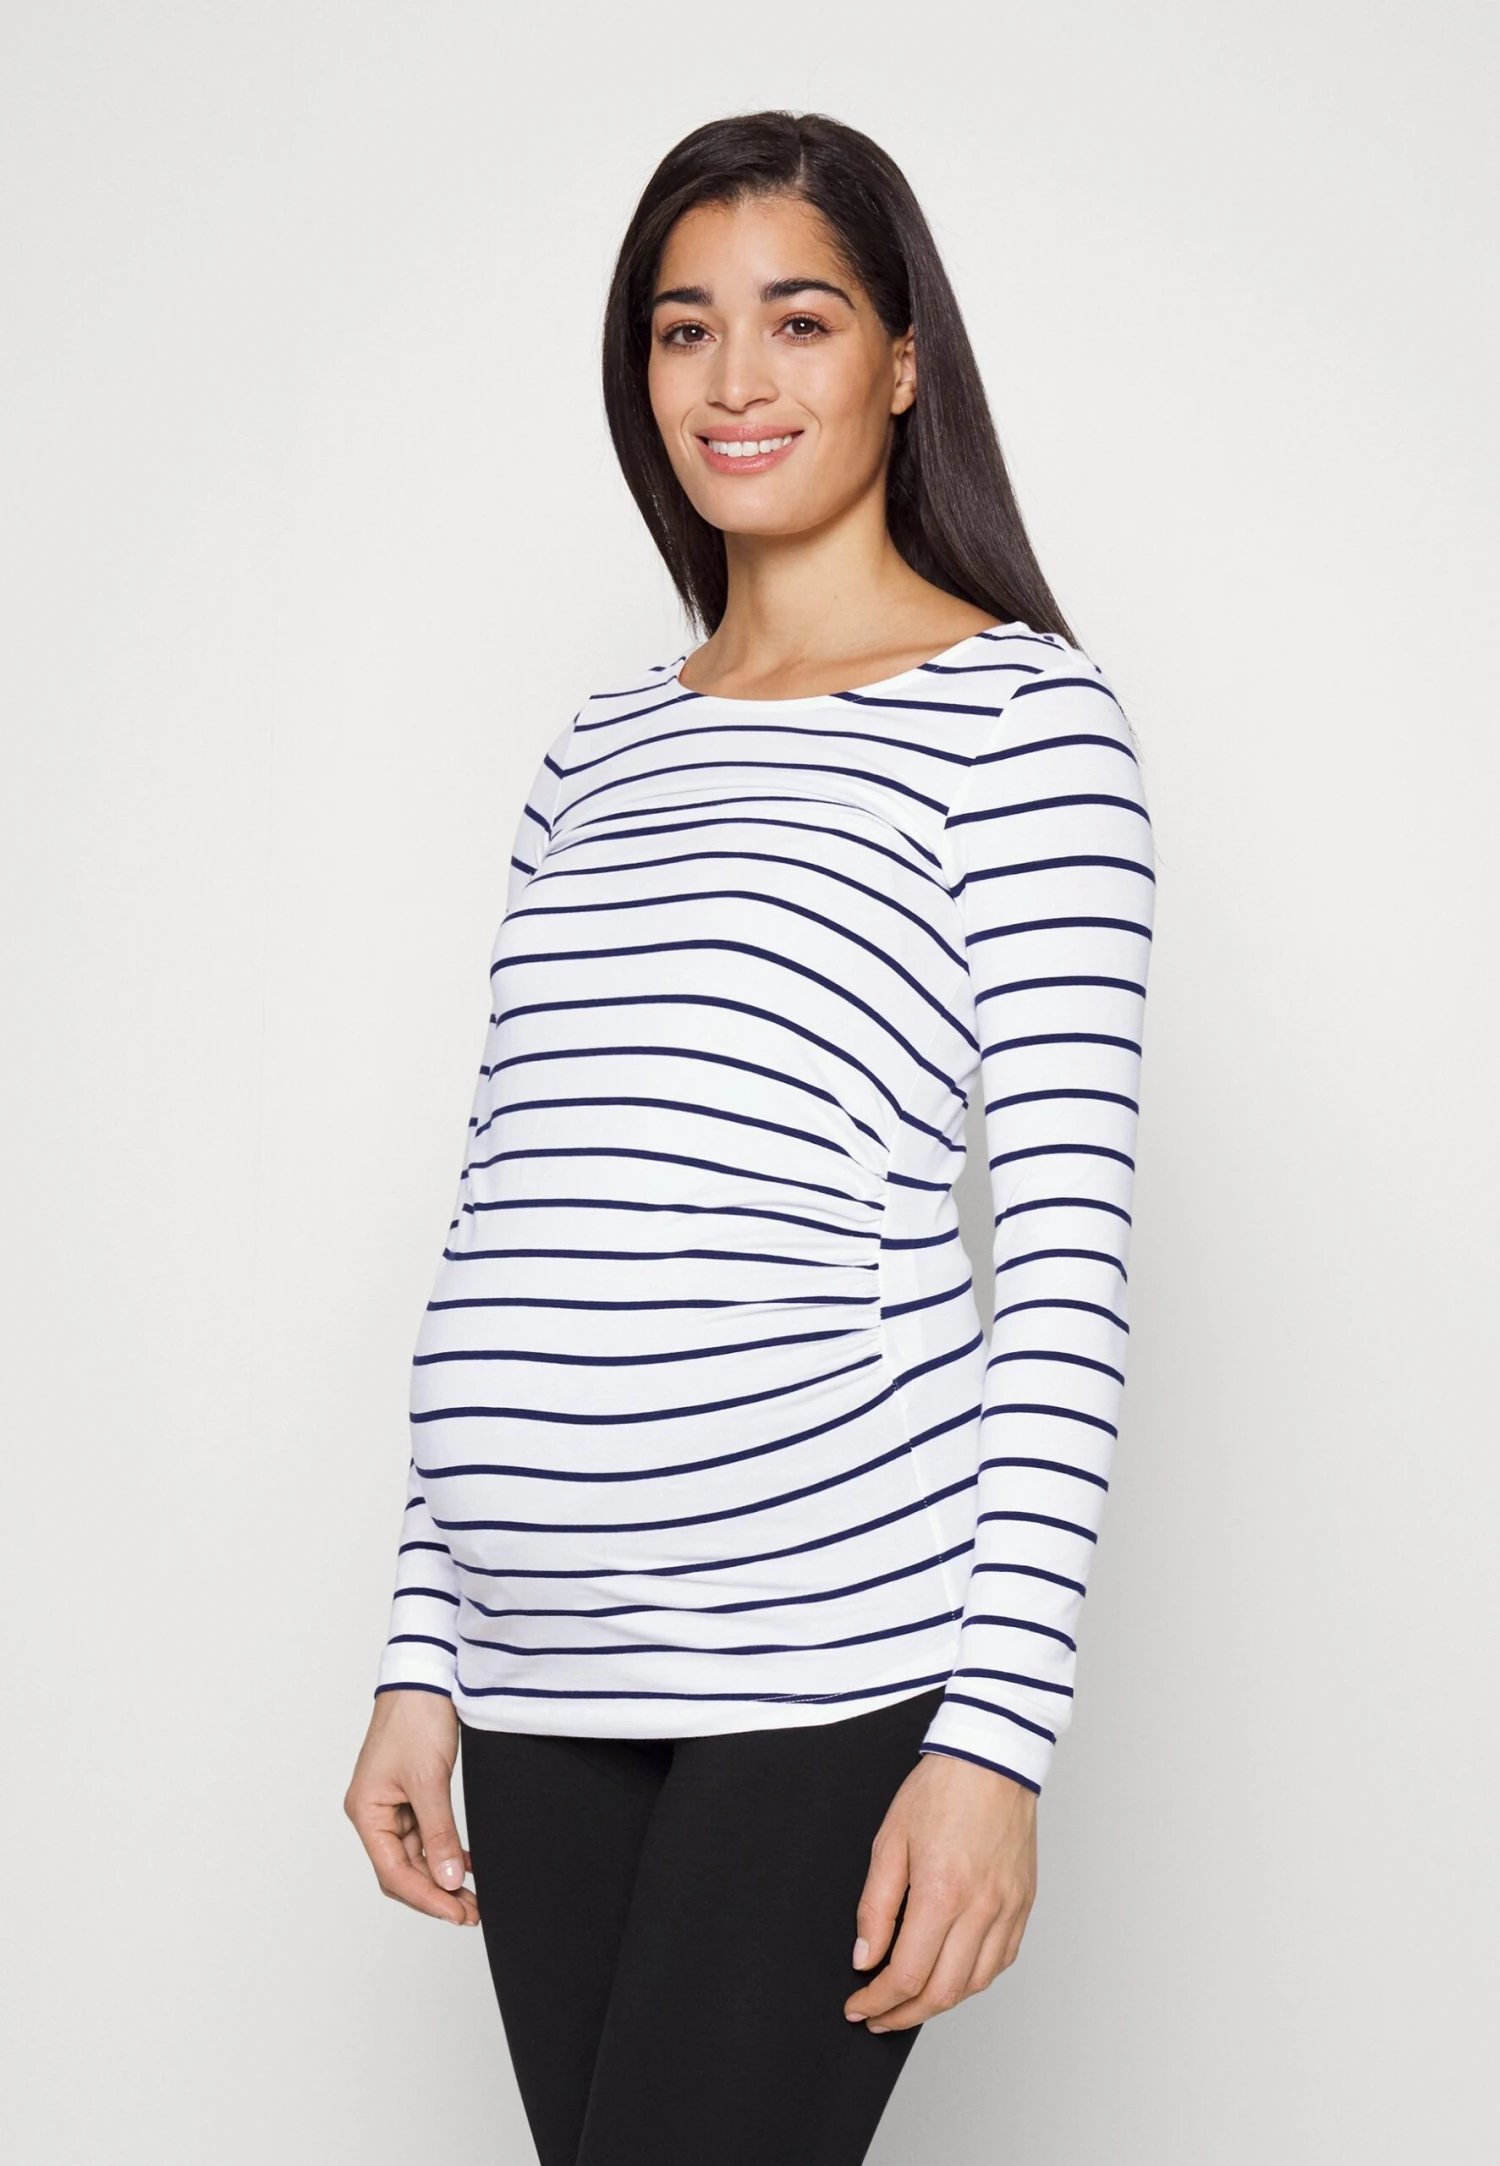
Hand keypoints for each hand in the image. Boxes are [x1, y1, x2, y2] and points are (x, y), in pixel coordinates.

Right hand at [344, 1688, 478, 1925]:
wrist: (425, 1676)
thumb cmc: (416, 1719)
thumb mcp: (429, 1780)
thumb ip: (440, 1834)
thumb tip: (450, 1881)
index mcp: (366, 1812)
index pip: (393, 1872)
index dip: (426, 1898)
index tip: (457, 1914)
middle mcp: (374, 1813)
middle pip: (402, 1871)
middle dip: (436, 1893)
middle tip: (472, 1912)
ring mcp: (392, 1805)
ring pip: (416, 1857)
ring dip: (444, 1876)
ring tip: (475, 1897)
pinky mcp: (411, 1795)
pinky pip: (426, 1836)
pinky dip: (446, 1851)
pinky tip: (469, 1864)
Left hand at [843, 1750, 1035, 2030]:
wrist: (990, 1758)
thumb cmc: (939, 1790)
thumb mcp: (889, 1842)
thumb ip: (875, 1908)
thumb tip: (865, 1959)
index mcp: (942, 1892)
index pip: (907, 1974)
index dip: (878, 2001)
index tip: (858, 2006)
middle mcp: (981, 1908)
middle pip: (942, 1992)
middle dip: (903, 2015)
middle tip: (878, 2017)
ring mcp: (1008, 1908)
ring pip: (974, 1984)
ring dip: (939, 2003)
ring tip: (909, 2002)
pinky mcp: (1023, 1903)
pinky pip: (1000, 1961)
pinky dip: (973, 1979)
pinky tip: (951, 1975)